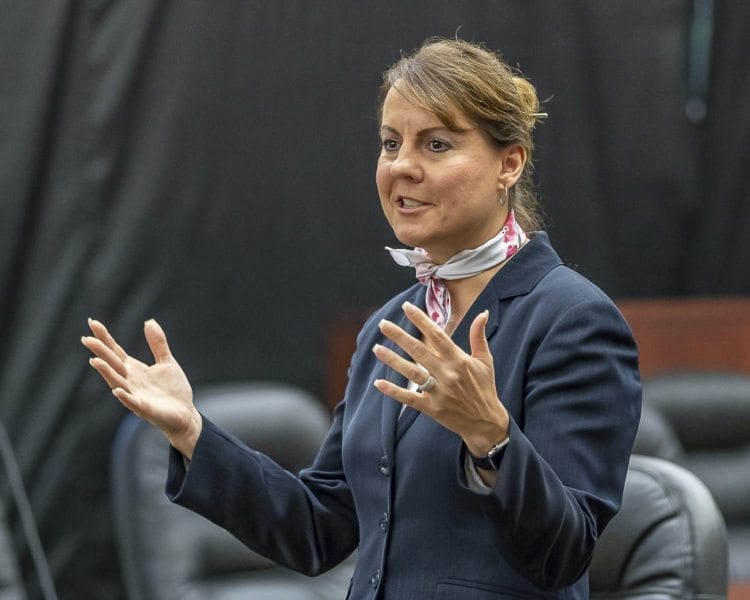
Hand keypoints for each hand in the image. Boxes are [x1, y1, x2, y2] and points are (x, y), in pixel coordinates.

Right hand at [81, 318, 201, 457]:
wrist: (185, 414)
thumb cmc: (173, 390)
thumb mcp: (167, 362)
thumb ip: (158, 344)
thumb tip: (149, 321)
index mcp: (134, 370)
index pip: (115, 351)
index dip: (105, 338)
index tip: (92, 322)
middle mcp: (130, 381)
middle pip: (112, 364)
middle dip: (100, 352)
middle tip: (87, 339)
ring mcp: (136, 395)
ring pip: (117, 382)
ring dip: (106, 372)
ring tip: (95, 361)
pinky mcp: (146, 409)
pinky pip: (133, 403)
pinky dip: (125, 397)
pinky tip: (117, 390)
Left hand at [372, 302, 508, 457]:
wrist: (486, 422)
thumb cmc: (484, 388)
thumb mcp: (485, 361)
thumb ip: (479, 336)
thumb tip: (483, 312)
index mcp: (459, 360)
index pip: (437, 335)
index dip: (421, 320)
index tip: (407, 307)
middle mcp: (447, 374)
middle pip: (419, 351)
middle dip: (399, 336)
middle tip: (383, 324)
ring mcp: (438, 392)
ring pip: (411, 372)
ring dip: (392, 360)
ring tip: (376, 348)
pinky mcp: (431, 408)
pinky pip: (409, 398)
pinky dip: (393, 391)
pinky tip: (378, 382)